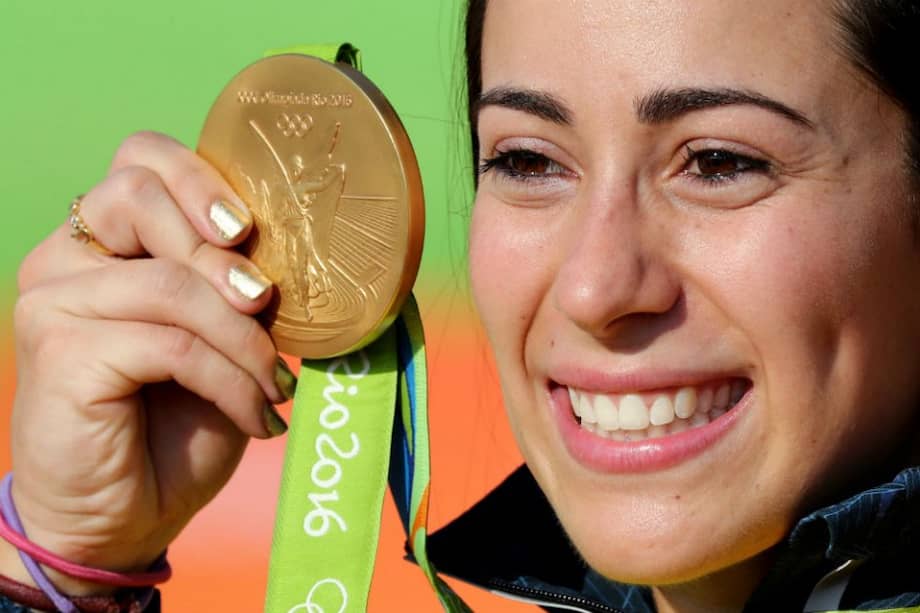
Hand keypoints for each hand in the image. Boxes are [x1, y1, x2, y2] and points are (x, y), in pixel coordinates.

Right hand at [8, 131, 294, 593]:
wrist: (126, 514)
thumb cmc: (177, 421)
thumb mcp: (221, 340)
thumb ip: (235, 286)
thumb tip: (286, 256)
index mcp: (105, 240)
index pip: (139, 159)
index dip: (199, 178)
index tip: (249, 231)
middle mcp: (65, 257)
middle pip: (139, 193)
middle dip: (221, 254)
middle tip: (266, 304)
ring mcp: (52, 300)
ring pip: (170, 283)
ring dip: (242, 338)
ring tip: (273, 385)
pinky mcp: (59, 350)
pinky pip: (171, 342)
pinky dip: (229, 380)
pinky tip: (256, 415)